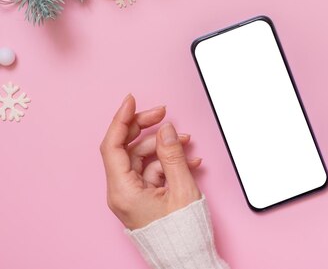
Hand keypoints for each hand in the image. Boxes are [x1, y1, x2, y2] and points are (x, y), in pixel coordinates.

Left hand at [100, 95, 201, 229]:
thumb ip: (173, 155)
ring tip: (186, 142)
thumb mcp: (182, 189)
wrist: (186, 258)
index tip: (132, 101)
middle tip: (163, 113)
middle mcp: (122, 192)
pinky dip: (168, 161)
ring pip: (142, 157)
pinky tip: (188, 159)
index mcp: (123, 191)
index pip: (113, 146)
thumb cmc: (182, 232)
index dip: (121, 119)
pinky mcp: (143, 197)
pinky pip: (152, 170)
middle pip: (127, 148)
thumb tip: (166, 129)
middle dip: (146, 128)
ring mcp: (132, 195)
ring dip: (164, 146)